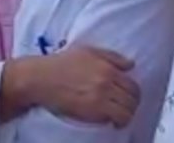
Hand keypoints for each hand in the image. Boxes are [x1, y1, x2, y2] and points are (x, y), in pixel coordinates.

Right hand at [23, 45, 139, 126]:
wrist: (40, 78)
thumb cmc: (59, 64)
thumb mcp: (86, 51)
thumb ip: (110, 56)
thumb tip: (131, 64)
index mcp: (106, 65)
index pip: (133, 83)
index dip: (132, 92)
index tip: (126, 96)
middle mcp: (107, 79)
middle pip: (134, 97)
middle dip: (131, 104)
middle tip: (123, 107)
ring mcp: (101, 95)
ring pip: (129, 109)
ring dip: (127, 114)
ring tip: (118, 115)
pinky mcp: (95, 109)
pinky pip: (118, 118)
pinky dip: (119, 122)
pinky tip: (112, 121)